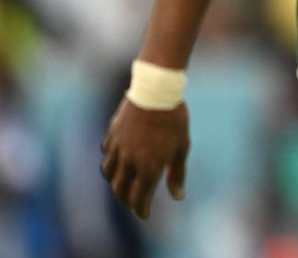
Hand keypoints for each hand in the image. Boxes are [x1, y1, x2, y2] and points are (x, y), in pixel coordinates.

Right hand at [100, 98, 189, 218]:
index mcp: (148, 168)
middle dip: (126, 200)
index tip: (144, 214)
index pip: (139, 199)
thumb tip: (178, 196)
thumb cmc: (174, 120)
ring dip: (116, 183)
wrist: (155, 91)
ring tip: (123, 184)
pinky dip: (110, 162)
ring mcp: (117, 148)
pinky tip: (117, 160)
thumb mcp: (181, 147)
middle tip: (133, 203)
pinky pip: (106, 154)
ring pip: (109, 174)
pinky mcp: (111, 135)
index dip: (141, 209)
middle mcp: (129, 162)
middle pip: (120, 190)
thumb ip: (177, 174)